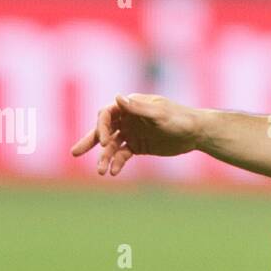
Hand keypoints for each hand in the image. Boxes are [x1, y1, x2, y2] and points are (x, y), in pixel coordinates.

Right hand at [70, 93, 201, 176]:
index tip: (106, 142)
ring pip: (111, 145)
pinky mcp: (137, 145)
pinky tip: (114, 173)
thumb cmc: (179, 119)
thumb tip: (118, 97)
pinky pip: (122, 154)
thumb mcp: (159, 114)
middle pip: (103, 129)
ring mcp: (131, 132)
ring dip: (104, 158)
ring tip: (101, 172)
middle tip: (75, 153)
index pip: (107, 114)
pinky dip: (117, 163)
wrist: (195, 133)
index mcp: (130, 105)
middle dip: (90, 141)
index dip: (102, 127)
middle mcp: (127, 118)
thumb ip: (138, 108)